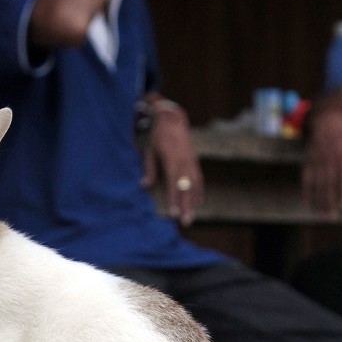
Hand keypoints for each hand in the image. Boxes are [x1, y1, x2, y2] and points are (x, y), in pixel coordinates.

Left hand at [143, 108, 201, 224]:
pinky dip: (198, 191)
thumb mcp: (149, 150)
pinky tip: (197, 202)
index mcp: (171, 159)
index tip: (173, 214)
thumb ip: (149, 169)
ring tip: (190, 217)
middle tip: (186, 222)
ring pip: (194, 185)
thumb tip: (143, 186)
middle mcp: (184, 162)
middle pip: (186, 188)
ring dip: (193, 202)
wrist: (173, 119)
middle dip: (186, 206)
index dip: (174, 199)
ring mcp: (191, 161)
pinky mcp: (194, 161)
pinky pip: (198, 179)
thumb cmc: (158, 135)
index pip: (173, 184)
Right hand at [303, 107, 341, 212]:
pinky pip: (306, 178)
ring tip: (321, 215)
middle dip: (330, 202)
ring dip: (319, 201)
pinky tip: (307, 203)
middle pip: (329, 184)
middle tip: (332, 218)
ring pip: (317, 184)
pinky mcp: (308, 161)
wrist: (329, 123)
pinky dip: (306, 191)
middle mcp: (330, 160)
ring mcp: (318, 161)